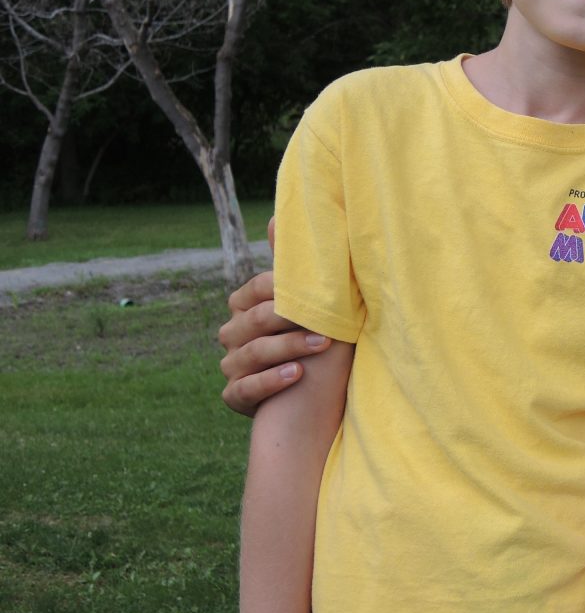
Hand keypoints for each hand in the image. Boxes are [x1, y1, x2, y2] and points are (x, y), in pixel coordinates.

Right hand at [218, 218, 328, 416]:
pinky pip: (243, 389)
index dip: (283, 290)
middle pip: (254, 321)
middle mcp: (231, 334)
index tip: (314, 291)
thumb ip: (291, 264)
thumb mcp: (309, 302)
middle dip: (290, 321)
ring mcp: (231, 366)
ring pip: (251, 353)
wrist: (317, 395)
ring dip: (287, 348)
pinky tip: (296, 375)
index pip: (256, 290)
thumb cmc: (315, 337)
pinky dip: (270, 381)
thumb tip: (278, 216)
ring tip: (319, 347)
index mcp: (244, 306)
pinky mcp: (234, 395)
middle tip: (325, 324)